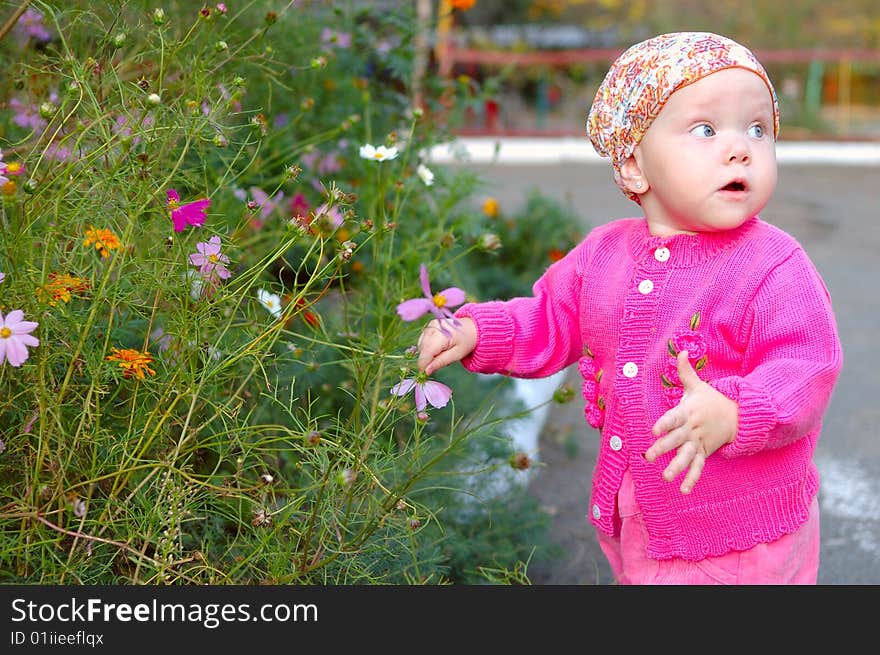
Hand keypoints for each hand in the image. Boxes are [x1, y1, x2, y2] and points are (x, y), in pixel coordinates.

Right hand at [416, 317, 476, 374]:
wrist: (471, 329)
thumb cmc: (466, 342)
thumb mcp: (456, 355)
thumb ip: (441, 362)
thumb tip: (426, 371)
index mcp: (441, 334)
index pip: (426, 351)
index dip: (423, 364)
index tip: (425, 373)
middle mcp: (433, 327)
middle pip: (422, 349)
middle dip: (428, 358)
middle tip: (440, 361)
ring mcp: (430, 325)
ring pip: (421, 345)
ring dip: (427, 353)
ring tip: (441, 353)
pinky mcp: (429, 325)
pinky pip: (423, 340)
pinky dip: (428, 347)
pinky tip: (438, 347)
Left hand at [646, 350, 737, 493]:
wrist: (737, 415)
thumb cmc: (710, 399)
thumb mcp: (698, 385)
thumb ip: (685, 371)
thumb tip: (681, 350)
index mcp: (688, 412)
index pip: (674, 417)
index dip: (664, 423)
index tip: (653, 429)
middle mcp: (692, 429)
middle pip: (676, 439)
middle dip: (663, 448)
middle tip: (648, 456)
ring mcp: (699, 443)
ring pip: (687, 456)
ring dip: (677, 467)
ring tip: (666, 477)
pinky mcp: (704, 452)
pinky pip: (698, 467)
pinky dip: (692, 479)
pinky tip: (684, 490)